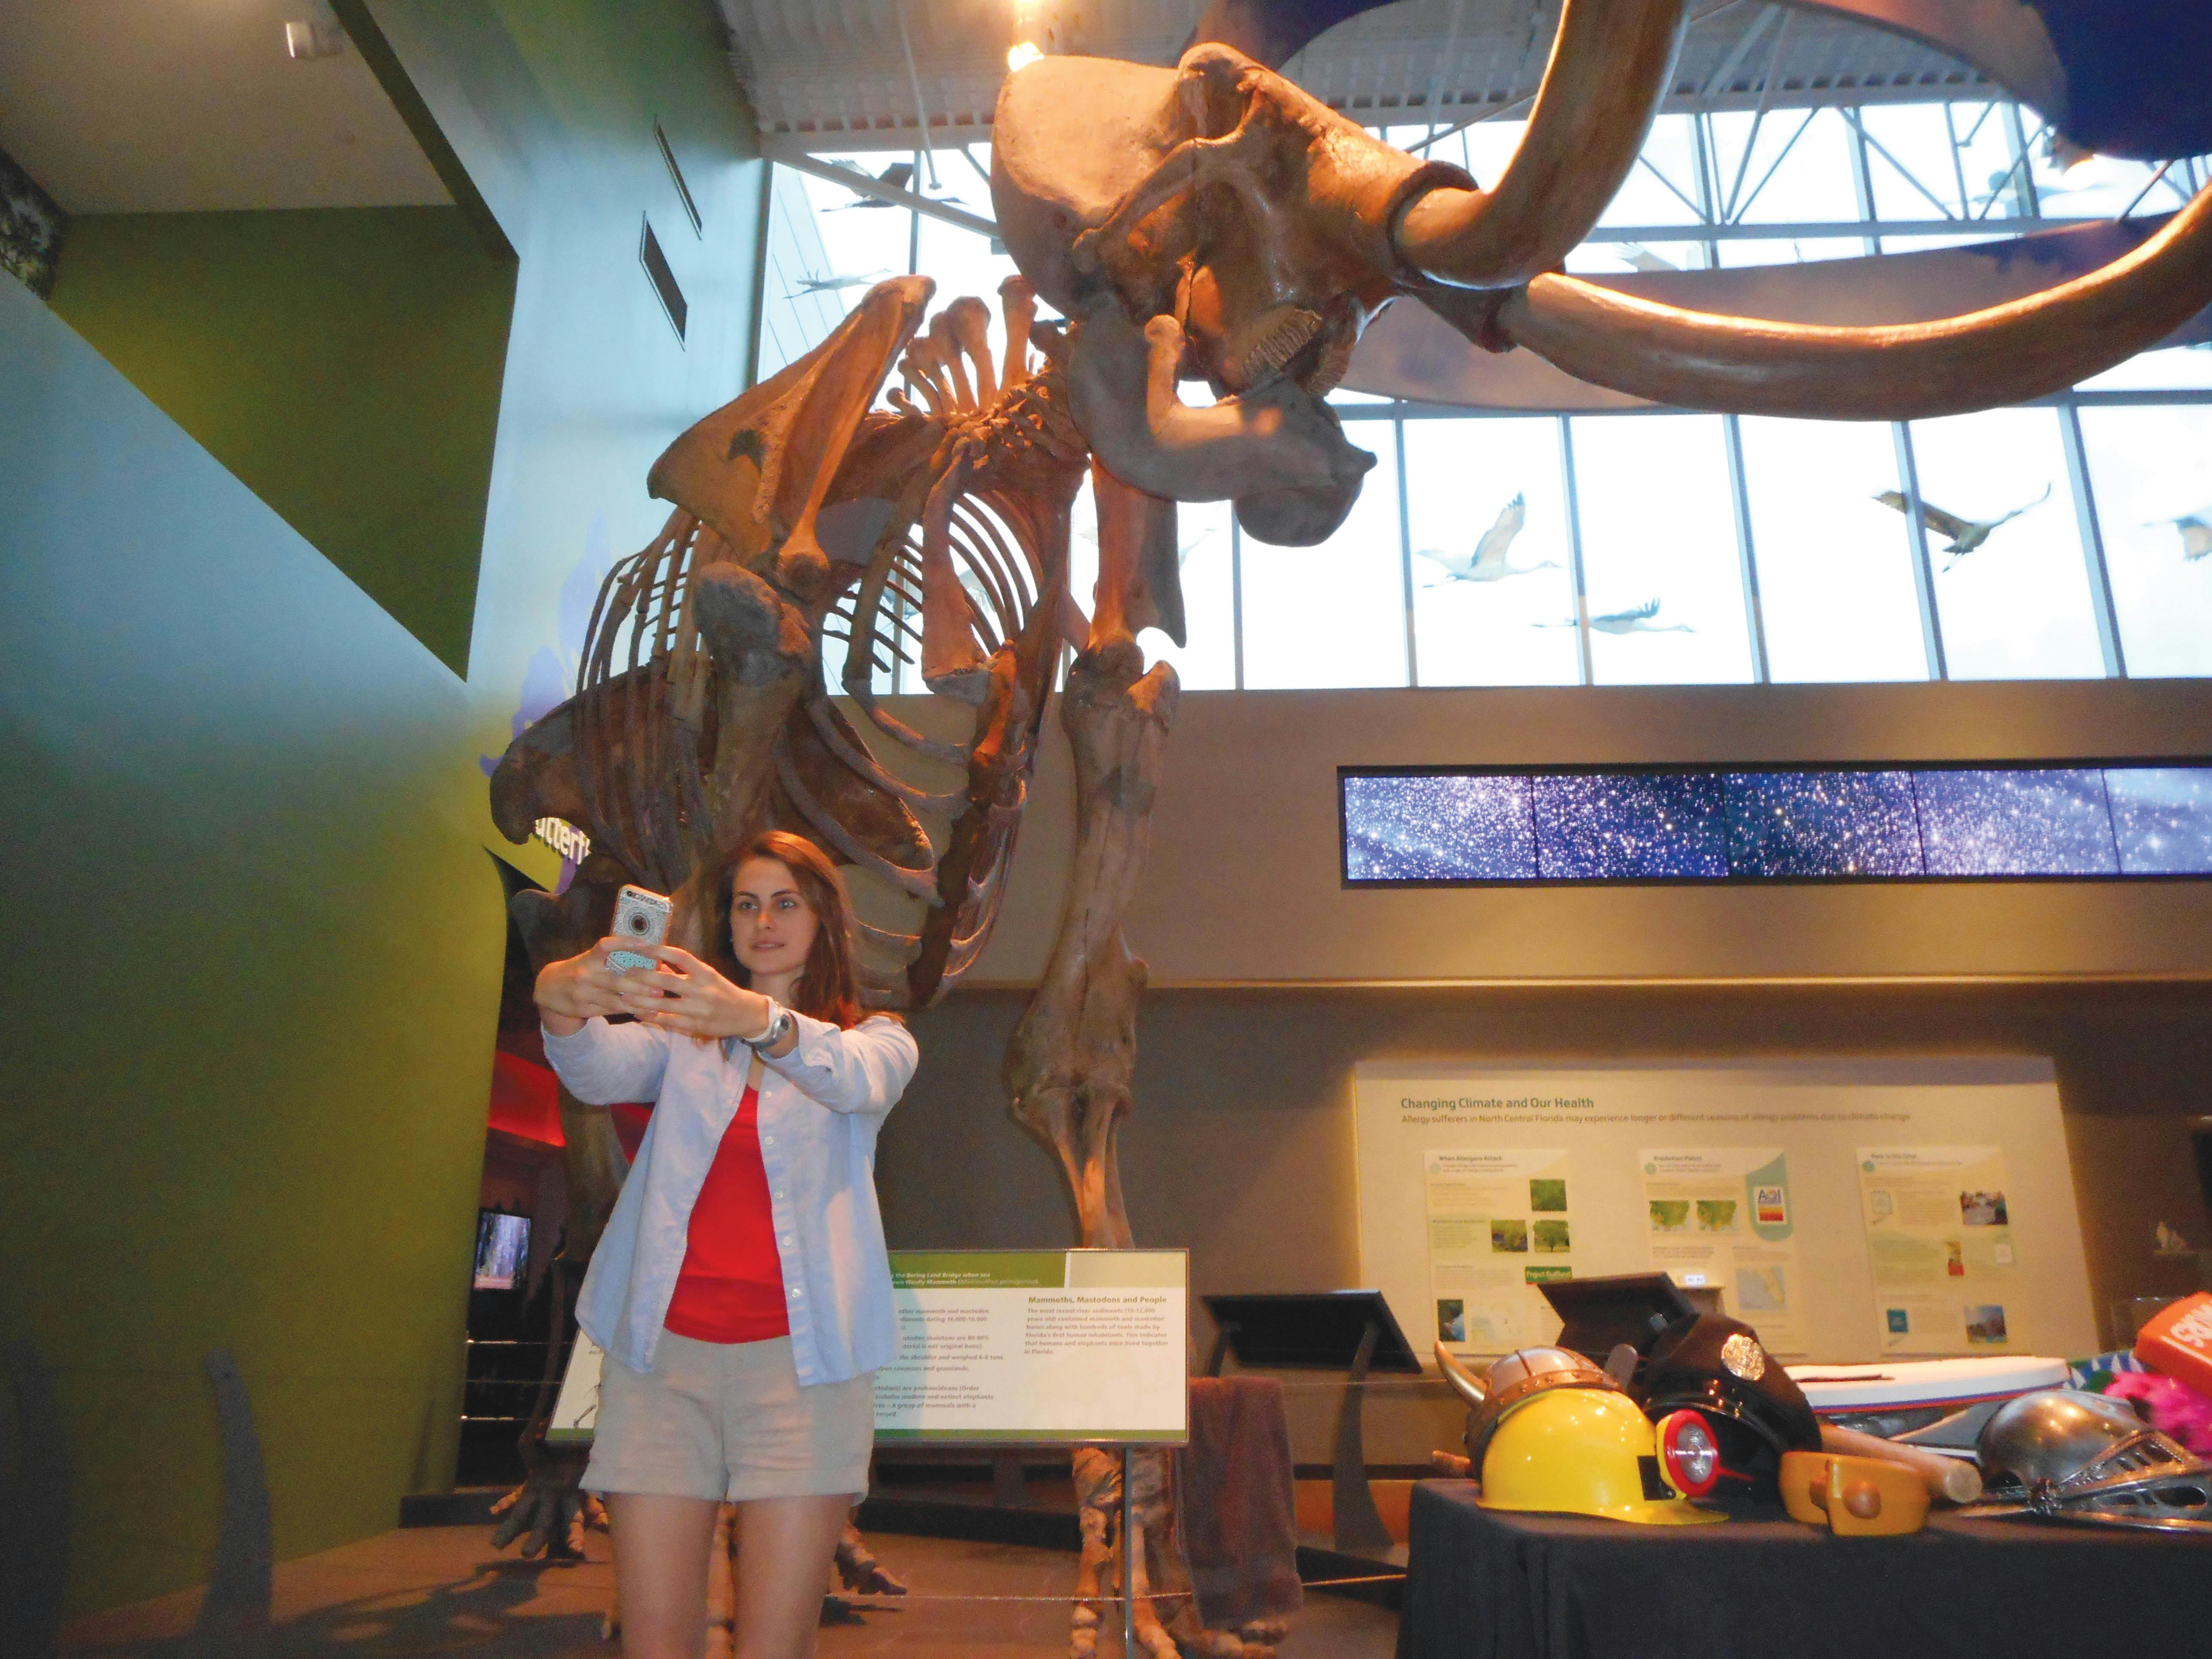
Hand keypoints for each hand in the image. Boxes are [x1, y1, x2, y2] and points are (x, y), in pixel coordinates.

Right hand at [534, 937, 666, 1034]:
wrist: (547, 988)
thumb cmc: (579, 970)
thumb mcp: (589, 960)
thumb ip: (613, 959)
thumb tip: (649, 957)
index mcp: (588, 958)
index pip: (606, 946)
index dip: (625, 943)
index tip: (646, 945)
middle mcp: (585, 975)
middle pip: (616, 980)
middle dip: (640, 985)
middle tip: (661, 987)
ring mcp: (584, 994)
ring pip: (615, 1000)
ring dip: (638, 1002)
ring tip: (658, 1003)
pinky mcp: (584, 1009)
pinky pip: (610, 1011)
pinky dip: (628, 1011)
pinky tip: (644, 1012)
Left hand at [619, 945, 776, 1042]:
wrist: (746, 1014)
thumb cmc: (723, 992)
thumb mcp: (708, 977)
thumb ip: (684, 972)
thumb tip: (658, 964)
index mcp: (706, 973)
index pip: (681, 957)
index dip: (660, 951)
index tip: (641, 947)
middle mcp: (702, 989)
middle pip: (667, 981)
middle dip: (643, 977)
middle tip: (624, 972)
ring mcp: (698, 1009)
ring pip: (663, 1004)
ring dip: (641, 1000)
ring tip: (623, 996)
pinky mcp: (696, 1026)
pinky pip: (669, 1021)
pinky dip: (651, 1018)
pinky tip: (637, 1014)